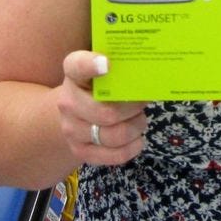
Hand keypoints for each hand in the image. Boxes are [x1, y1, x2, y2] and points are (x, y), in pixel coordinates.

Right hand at [57, 51, 148, 166]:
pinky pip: (112, 156)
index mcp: (74, 73)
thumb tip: (152, 70)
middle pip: (107, 112)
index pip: (76, 66)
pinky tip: (137, 139)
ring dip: (135, 127)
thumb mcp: (107, 69)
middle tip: (143, 102)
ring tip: (140, 119)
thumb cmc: (100, 85)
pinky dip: (132, 148)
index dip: (91, 65)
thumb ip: (122, 65)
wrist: (76, 112)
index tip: (108, 64)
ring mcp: (71, 129)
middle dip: (133, 109)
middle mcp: (67, 102)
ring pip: (113, 135)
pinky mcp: (81, 151)